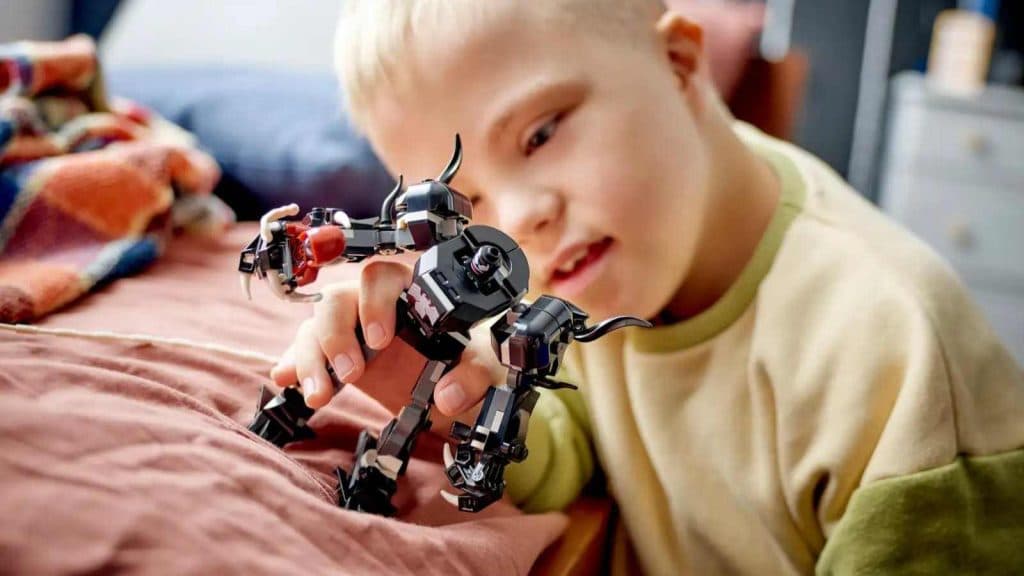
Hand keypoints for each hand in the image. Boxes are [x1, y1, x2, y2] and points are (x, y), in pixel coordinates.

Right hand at [268, 260, 501, 433]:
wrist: (454, 390)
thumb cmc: (469, 365)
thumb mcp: (486, 369)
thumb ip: (475, 376)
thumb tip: (449, 394)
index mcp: (412, 293)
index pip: (381, 277)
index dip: (374, 303)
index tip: (380, 341)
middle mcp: (375, 305)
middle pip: (337, 299)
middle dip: (335, 336)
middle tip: (351, 374)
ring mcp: (352, 329)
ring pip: (315, 327)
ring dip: (310, 359)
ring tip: (319, 395)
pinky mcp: (337, 355)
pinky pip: (304, 351)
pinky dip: (294, 365)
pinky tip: (287, 379)